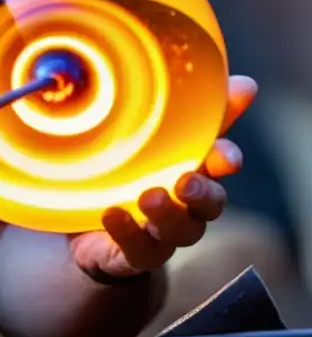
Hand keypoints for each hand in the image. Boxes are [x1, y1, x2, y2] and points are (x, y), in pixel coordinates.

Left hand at [70, 74, 257, 279]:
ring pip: (179, 232)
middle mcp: (185, 205)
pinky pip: (138, 250)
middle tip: (184, 181)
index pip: (221, 164)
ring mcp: (161, 232)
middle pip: (209, 204)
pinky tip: (110, 214)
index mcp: (193, 170)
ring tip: (148, 196)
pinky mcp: (133, 253)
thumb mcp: (158, 138)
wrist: (91, 225)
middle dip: (202, 193)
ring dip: (167, 214)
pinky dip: (126, 233)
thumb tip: (246, 83)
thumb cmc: (133, 174)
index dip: (226, 159)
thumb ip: (194, 113)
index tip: (223, 154)